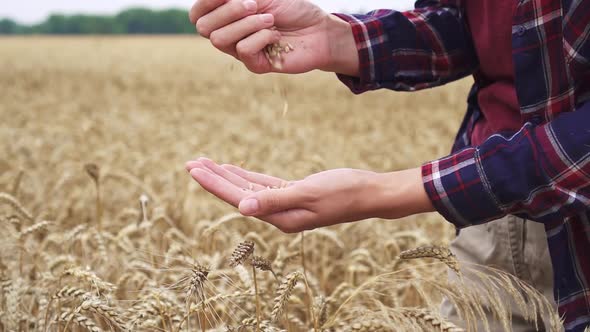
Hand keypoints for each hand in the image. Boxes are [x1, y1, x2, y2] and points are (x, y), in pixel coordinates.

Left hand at [186, 158, 433, 232]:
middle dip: (214, 178)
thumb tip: (241, 207)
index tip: (194, 169)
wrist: (370, 192)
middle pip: (238, 193)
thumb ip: (274, 200)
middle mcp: (279, 213)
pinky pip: (264, 184)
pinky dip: (247, 176)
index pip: (238, 198)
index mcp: (280, 217)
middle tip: (190, 163)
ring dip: (227, 176)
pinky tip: (234, 168)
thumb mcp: (308, 194)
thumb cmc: (344, 192)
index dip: (214, 183)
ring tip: (205, 164)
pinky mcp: (294, 193)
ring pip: (249, 188)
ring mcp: (286, 204)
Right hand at [189, 0, 358, 74]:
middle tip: (254, 3)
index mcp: (226, 16)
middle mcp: (230, 34)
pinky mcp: (255, 65)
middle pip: (204, 27)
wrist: (319, 29)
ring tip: (270, 19)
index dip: (206, 2)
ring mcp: (241, 51)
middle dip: (228, 10)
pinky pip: (243, 50)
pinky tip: (276, 36)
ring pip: (220, 40)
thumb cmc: (292, 7)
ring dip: (246, 23)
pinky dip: (261, 37)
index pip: (198, 14)